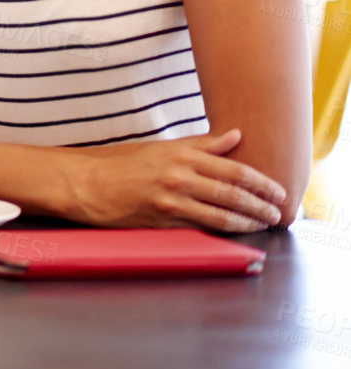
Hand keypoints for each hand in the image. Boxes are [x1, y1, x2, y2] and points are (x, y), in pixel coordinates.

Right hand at [71, 129, 286, 232]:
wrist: (89, 184)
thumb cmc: (125, 165)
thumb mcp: (163, 147)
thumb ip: (201, 144)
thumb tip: (236, 136)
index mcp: (181, 155)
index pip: (234, 170)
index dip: (262, 183)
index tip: (279, 191)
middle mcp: (178, 177)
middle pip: (233, 194)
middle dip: (261, 205)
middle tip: (279, 212)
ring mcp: (171, 201)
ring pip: (222, 215)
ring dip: (248, 222)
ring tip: (264, 224)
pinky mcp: (163, 221)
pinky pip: (201, 227)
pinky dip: (223, 231)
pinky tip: (236, 232)